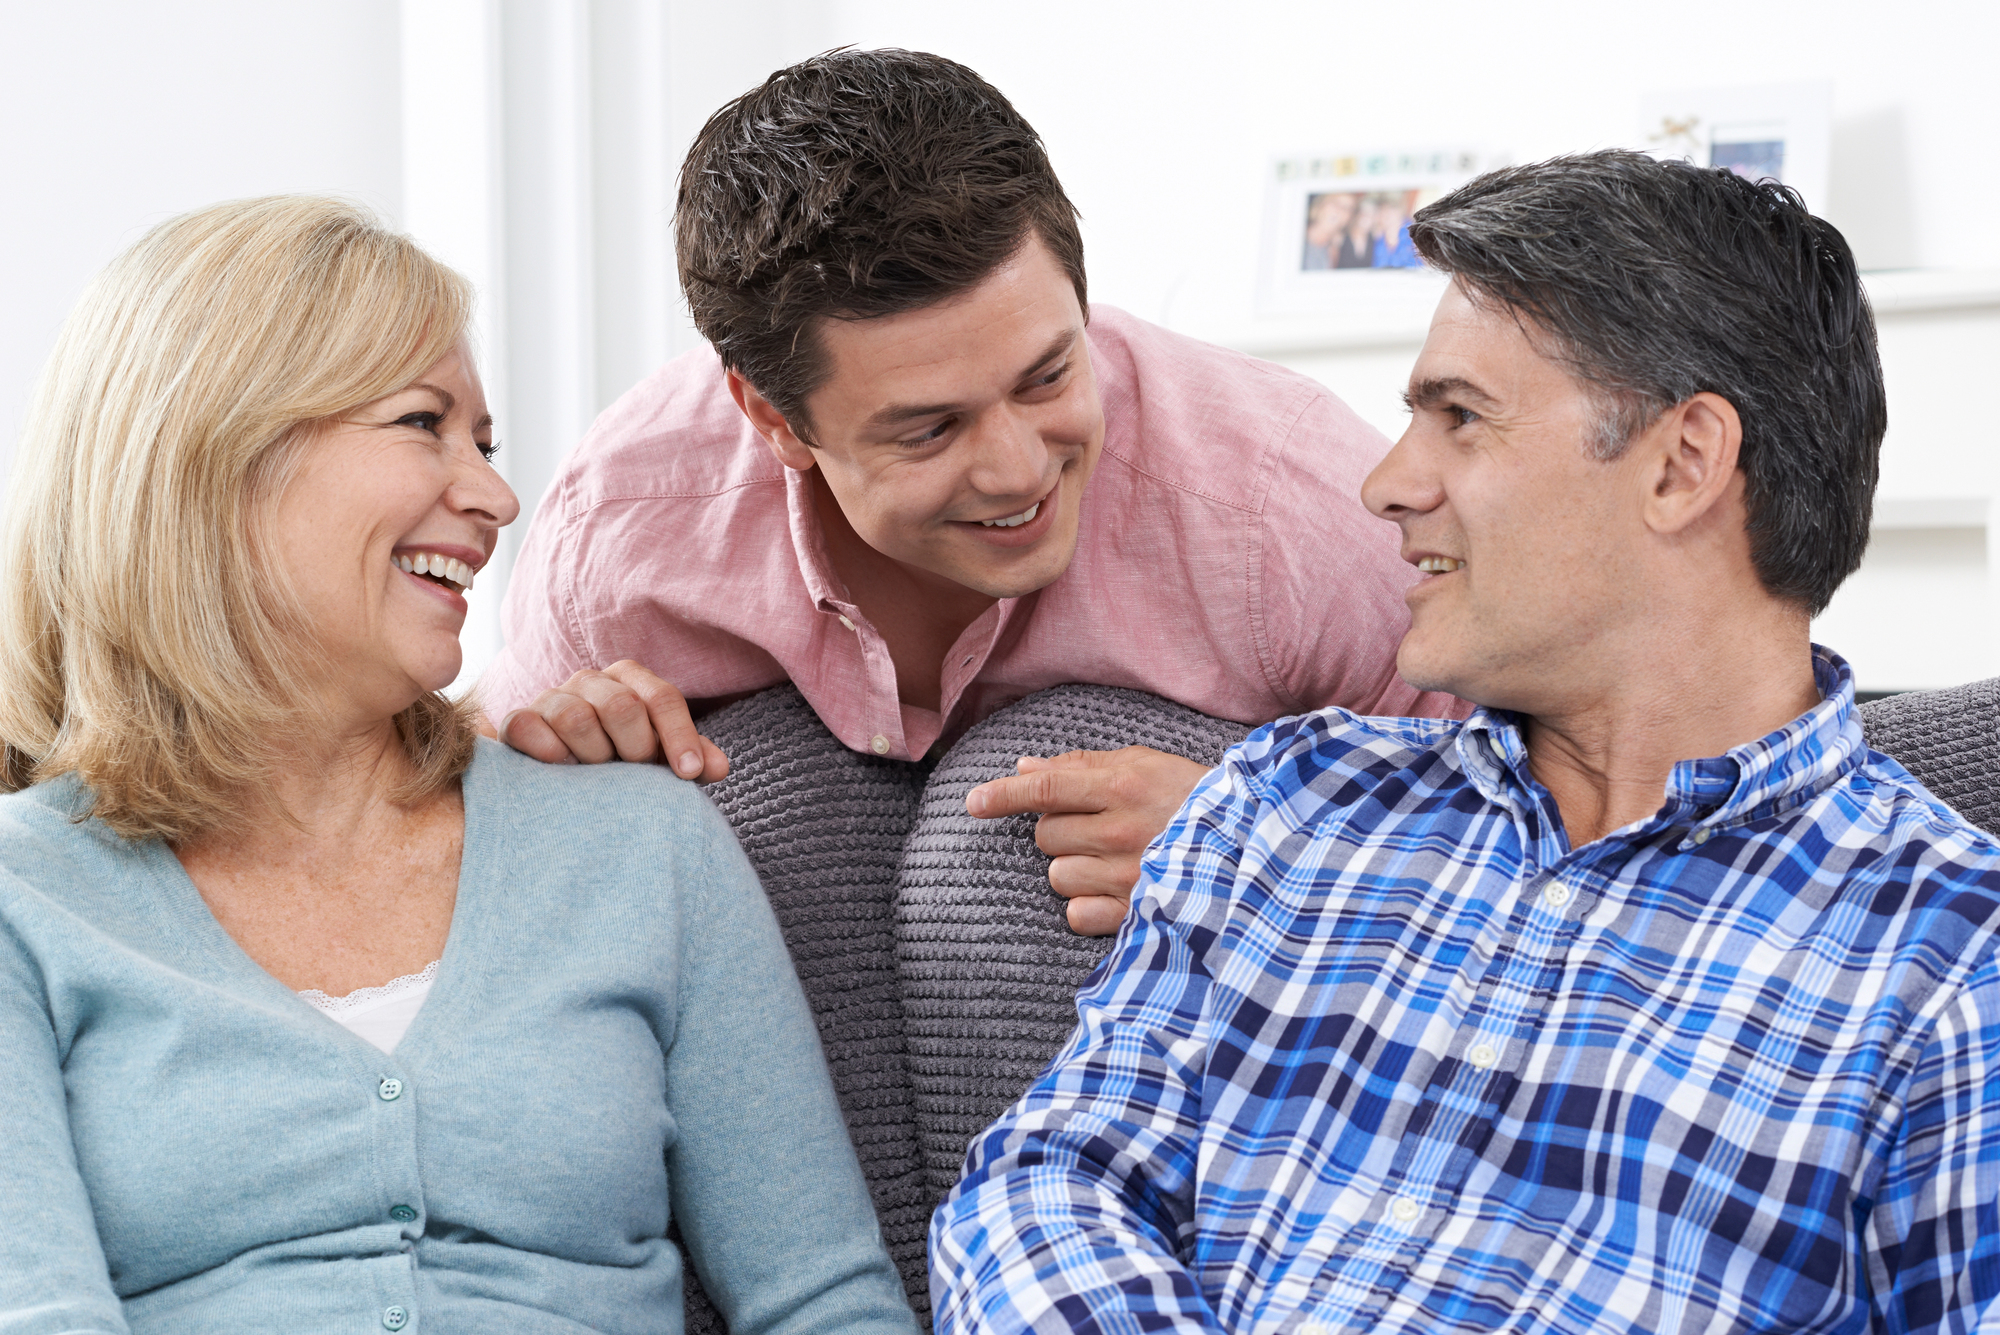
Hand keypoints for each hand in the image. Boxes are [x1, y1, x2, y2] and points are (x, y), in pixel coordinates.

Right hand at [494, 660, 729, 780]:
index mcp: (631, 681)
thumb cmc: (620, 759)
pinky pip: (528, 727)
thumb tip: (720, 768)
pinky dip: (550, 754)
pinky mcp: (519, 719)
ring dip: (593, 757)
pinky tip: (563, 772)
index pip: (662, 698)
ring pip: (576, 718)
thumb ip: (690, 760)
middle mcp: (591, 680)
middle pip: (621, 705)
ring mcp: (552, 697)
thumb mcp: (658, 758)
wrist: (558, 768)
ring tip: (599, 778)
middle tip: (636, 776)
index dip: (679, 736)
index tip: (689, 774)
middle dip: (636, 749)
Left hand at [965, 746, 1209, 935]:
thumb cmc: (1196, 799)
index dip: (1003, 795)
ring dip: (1074, 868)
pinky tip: (1115, 891)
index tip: (973, 803)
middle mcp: (1120, 830)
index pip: (1045, 788)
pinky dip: (1086, 906)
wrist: (1254, 846)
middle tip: (1098, 829)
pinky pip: (1075, 913)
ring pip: (1057, 875)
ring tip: (1114, 861)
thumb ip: (1082, 765)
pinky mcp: (1135, 913)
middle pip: (1045, 835)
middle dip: (1060, 831)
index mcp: (1123, 785)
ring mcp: (1128, 875)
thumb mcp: (1145, 764)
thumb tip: (1022, 768)